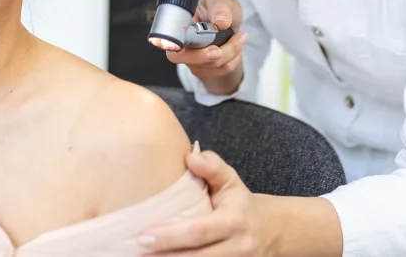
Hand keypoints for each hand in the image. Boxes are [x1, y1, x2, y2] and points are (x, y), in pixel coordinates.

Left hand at [139, 147, 270, 255]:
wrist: (270, 232)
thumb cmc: (239, 203)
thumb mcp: (231, 180)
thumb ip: (213, 167)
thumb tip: (190, 157)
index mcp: (234, 221)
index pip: (199, 231)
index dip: (171, 236)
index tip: (143, 236)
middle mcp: (237, 248)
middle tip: (135, 253)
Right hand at [165, 0, 247, 93]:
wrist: (229, 26)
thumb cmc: (219, 10)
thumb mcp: (221, 0)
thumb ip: (220, 7)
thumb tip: (220, 22)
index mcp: (178, 23)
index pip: (167, 37)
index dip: (176, 42)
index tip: (190, 42)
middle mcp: (179, 43)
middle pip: (183, 57)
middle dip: (209, 52)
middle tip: (232, 39)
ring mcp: (189, 59)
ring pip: (208, 65)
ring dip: (231, 52)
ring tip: (240, 37)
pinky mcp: (202, 69)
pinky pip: (219, 71)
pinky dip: (234, 59)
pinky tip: (237, 48)